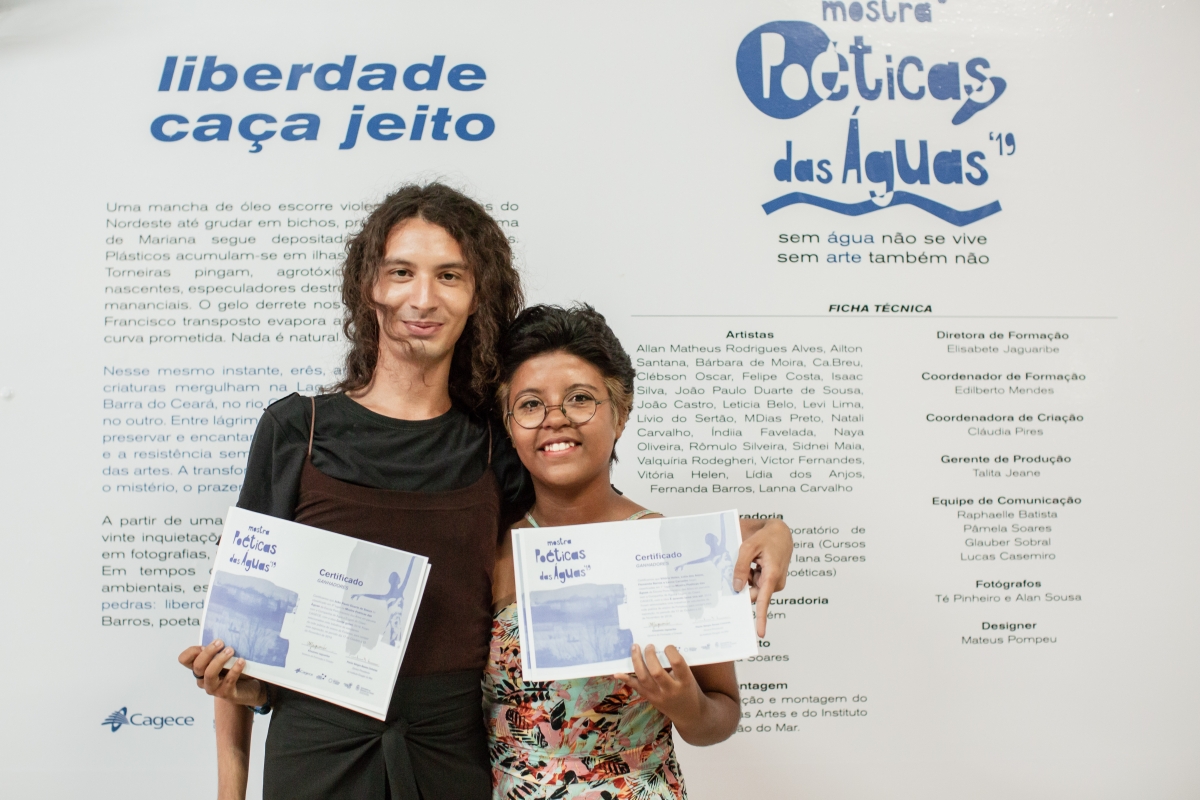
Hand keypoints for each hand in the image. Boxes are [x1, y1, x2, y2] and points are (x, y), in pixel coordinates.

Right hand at [178, 640, 265, 706]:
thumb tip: (221, 634)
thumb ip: (218, 648)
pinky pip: (228, 681)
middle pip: (197, 666)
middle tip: (221, 642)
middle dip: (208, 652)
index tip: (205, 644)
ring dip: (219, 660)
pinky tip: (241, 661)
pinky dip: (235, 670)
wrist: (249, 687)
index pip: (185, 659)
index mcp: (200, 668)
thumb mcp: (224, 657)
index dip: (192, 651)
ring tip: (231, 650)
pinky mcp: (226, 693)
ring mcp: (213, 688)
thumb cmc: (233, 669)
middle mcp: (203, 679)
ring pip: (209, 674)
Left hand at [616, 644, 703, 723]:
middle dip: (650, 655)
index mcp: (685, 681)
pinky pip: (636, 687)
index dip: (671, 651)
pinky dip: (626, 679)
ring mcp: (658, 695)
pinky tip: (617, 673)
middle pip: (656, 671)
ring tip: (635, 647)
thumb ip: (678, 666)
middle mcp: (671, 689)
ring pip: (643, 677)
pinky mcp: (650, 698)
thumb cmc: (690, 690)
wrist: (689, 715)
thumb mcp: (690, 678)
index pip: (677, 663)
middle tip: (649, 645)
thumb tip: (661, 647)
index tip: (667, 646)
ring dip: (637, 661)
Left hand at [735, 518, 790, 636]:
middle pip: (753, 593)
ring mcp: (774, 582)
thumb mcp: (748, 547)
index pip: (764, 600)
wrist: (781, 532)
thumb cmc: (766, 537)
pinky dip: (750, 575)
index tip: (760, 633)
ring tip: (749, 560)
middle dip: (743, 586)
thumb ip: (741, 567)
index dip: (761, 618)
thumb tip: (737, 587)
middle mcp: (775, 582)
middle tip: (736, 571)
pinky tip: (752, 563)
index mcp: (772, 575)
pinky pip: (756, 583)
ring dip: (747, 577)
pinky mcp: (771, 580)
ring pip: (753, 587)